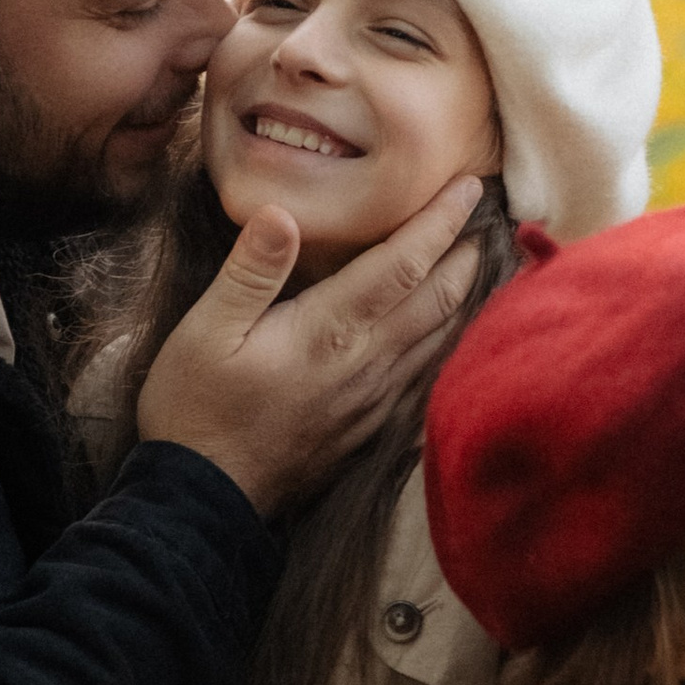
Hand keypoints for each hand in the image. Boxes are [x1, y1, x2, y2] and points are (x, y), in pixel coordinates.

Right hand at [133, 175, 482, 513]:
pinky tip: (454, 334)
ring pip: (441, 340)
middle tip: (488, 216)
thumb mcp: (205, 329)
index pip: (403, 265)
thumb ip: (250, 270)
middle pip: (438, 300)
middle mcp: (366, 364)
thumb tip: (282, 211)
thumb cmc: (197, 408)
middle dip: (466, 254)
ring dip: (466, 298)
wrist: (207, 498)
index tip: (468, 186)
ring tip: (480, 262)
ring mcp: (375, 401)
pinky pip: (427, 376)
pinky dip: (449, 344)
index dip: (439, 222)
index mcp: (330, 332)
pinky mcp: (372, 427)